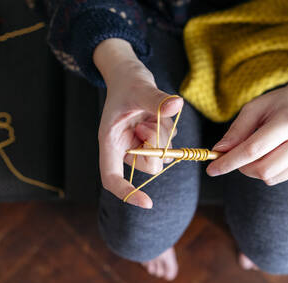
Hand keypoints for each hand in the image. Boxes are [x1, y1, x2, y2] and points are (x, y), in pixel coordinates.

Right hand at [94, 39, 183, 207]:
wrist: (129, 73)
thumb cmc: (126, 81)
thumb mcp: (139, 88)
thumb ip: (156, 99)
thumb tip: (176, 104)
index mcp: (110, 142)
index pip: (112, 177)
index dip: (127, 193)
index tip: (148, 203)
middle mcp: (124, 148)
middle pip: (147, 167)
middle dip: (156, 148)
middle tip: (151, 124)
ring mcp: (138, 145)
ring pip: (161, 157)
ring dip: (164, 138)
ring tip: (153, 115)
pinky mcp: (151, 139)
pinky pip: (168, 145)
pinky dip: (169, 132)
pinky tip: (159, 115)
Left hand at [206, 62, 287, 184]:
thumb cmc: (280, 104)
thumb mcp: (255, 108)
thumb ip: (236, 131)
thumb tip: (219, 151)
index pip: (253, 149)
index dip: (229, 162)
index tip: (212, 169)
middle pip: (263, 170)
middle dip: (242, 168)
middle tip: (237, 157)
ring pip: (272, 178)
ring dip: (256, 170)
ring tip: (260, 150)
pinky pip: (283, 177)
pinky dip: (272, 169)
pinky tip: (278, 152)